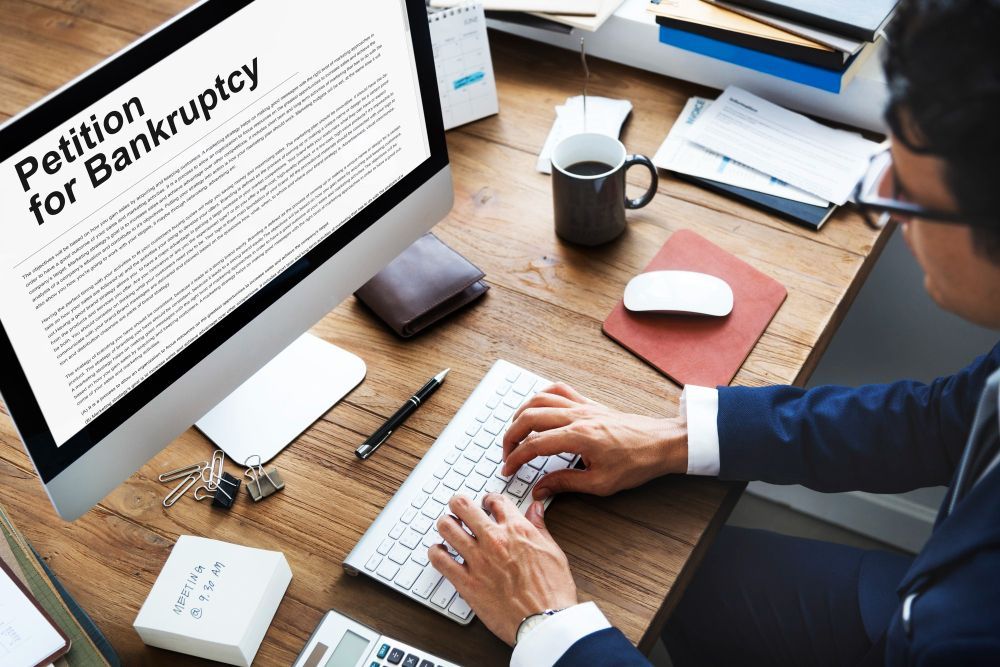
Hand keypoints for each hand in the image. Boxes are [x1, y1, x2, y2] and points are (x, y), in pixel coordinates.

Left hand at [428, 494, 577, 645]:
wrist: (545, 622)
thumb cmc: (552, 592)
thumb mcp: (552, 551)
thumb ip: (539, 527)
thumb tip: (535, 509)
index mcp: (517, 530)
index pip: (494, 500)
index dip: (488, 500)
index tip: (486, 504)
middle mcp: (494, 540)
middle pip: (463, 506)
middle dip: (459, 504)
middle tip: (459, 509)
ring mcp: (478, 560)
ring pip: (447, 527)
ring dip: (446, 525)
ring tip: (449, 529)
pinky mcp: (466, 582)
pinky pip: (439, 560)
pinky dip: (436, 552)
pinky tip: (440, 553)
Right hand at [502, 382, 687, 499]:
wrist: (662, 443)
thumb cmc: (637, 463)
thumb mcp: (600, 483)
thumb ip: (565, 483)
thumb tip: (540, 489)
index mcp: (579, 437)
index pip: (534, 445)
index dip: (516, 458)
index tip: (508, 470)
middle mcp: (577, 416)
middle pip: (530, 417)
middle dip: (511, 436)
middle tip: (506, 453)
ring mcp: (583, 406)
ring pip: (540, 399)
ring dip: (521, 414)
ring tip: (515, 432)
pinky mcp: (590, 404)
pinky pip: (559, 390)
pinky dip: (542, 395)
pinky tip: (537, 406)